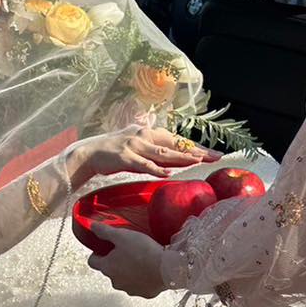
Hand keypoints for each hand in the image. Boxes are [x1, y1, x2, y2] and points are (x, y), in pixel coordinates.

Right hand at [71, 127, 219, 184]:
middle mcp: (144, 135)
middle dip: (196, 151)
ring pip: (162, 153)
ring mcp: (135, 146)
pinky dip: (156, 169)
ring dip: (181, 158)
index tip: (213, 153)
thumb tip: (173, 156)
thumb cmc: (115, 151)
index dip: (196, 147)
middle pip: (175, 144)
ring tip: (198, 162)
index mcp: (149, 132)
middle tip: (215, 157)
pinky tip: (168, 174)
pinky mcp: (125, 157)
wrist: (90, 153)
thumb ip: (154, 149)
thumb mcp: (137, 145)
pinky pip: (143, 164)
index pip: (177, 140)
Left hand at [87, 223, 167, 297]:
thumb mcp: (122, 235)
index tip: (105, 247)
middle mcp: (115, 282)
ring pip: (124, 279)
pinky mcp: (144, 294)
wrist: (168, 268)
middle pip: (109, 270)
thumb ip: (105, 231)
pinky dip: (142, 279)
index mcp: (107, 267)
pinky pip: (140, 285)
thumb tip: (92, 227)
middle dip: (115, 261)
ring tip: (140, 259)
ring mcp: (130, 289)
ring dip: (128, 271)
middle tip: (126, 250)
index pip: (92, 261)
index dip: (97, 253)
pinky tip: (149, 269)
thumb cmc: (144, 252)